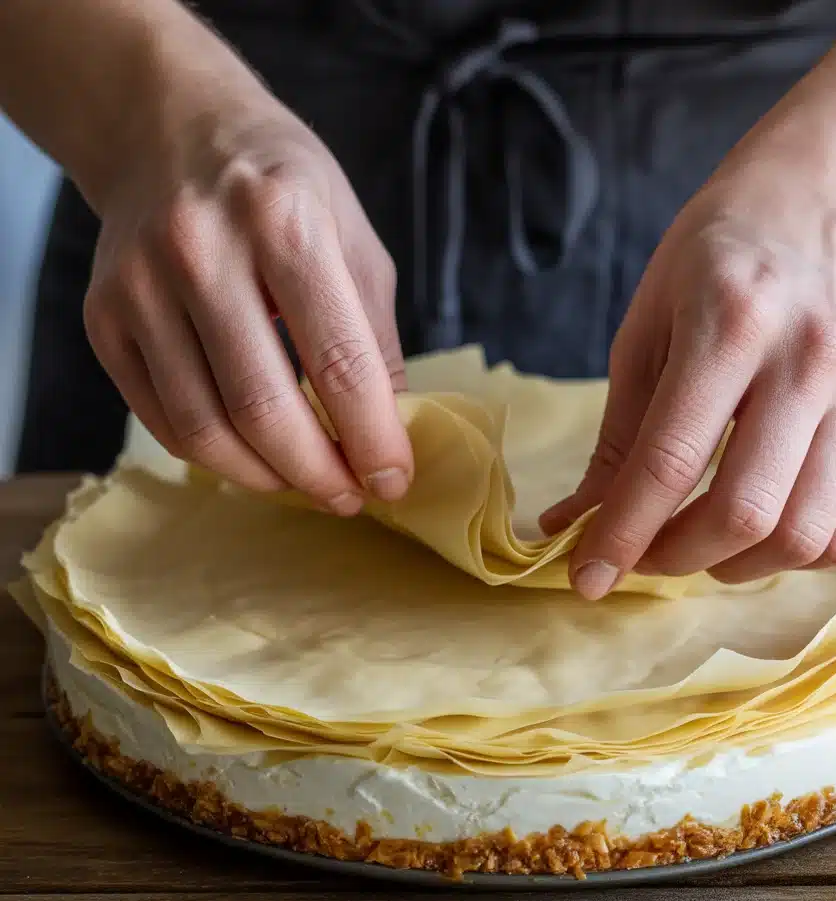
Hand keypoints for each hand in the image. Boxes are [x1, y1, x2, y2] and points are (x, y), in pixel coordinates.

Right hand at [84, 82, 412, 512]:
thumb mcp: (354, 239)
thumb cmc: (283, 188)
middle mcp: (201, 252)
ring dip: (266, 478)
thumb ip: (374, 337)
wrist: (170, 129)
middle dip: (318, 474)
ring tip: (304, 483)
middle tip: (348, 495)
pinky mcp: (102, 317)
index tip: (393, 481)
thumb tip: (389, 431)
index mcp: (284, 224)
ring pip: (205, 428)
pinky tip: (252, 457)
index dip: (373, 439)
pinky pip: (162, 420)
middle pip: (264, 409)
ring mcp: (140, 287)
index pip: (339, 363)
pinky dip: (215, 457)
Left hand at [542, 162, 835, 598]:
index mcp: (731, 323)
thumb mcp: (644, 332)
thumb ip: (617, 438)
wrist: (820, 212)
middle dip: (675, 557)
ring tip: (698, 545)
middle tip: (643, 555)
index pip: (670, 460)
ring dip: (732, 565)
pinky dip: (791, 555)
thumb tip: (572, 526)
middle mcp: (811, 361)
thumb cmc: (713, 267)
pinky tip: (757, 531)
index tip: (587, 579)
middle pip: (744, 512)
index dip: (622, 534)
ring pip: (802, 536)